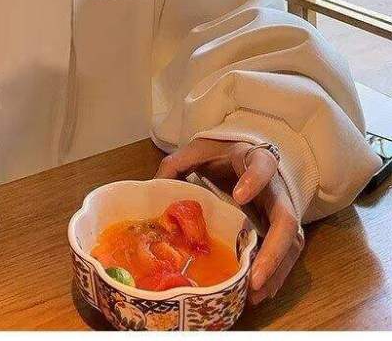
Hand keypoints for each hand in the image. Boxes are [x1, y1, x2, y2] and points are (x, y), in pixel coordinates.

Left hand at [155, 138, 304, 304]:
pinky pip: (286, 254)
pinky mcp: (282, 228)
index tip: (239, 197)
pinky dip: (275, 275)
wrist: (247, 151)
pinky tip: (258, 293)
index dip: (254, 180)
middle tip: (253, 276)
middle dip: (274, 250)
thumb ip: (177, 163)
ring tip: (254, 294)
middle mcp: (276, 188)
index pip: (262, 165)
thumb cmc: (222, 153)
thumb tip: (154, 187)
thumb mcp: (198, 150)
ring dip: (275, 271)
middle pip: (286, 219)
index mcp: (253, 160)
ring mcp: (282, 209)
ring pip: (291, 242)